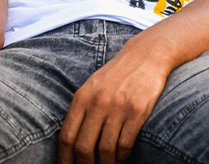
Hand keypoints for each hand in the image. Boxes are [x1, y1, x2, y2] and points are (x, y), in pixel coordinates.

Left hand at [57, 46, 170, 163]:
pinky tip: (122, 157)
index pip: (66, 136)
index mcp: (82, 98)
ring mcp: (117, 108)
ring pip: (106, 149)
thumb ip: (80, 110)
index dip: (64, 158)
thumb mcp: (91, 87)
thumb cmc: (115, 75)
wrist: (144, 56)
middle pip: (84, 147)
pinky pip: (125, 144)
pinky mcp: (137, 112)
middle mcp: (97, 103)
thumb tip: (70, 141)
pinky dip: (122, 156)